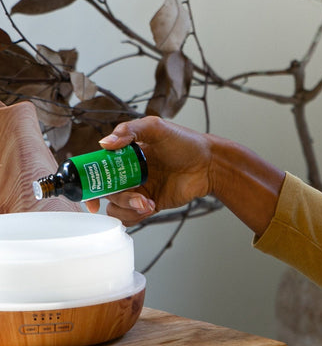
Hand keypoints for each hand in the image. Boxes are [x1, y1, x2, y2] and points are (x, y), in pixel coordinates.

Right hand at [86, 116, 211, 225]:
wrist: (208, 164)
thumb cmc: (184, 142)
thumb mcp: (155, 128)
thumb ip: (129, 131)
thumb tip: (104, 143)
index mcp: (124, 154)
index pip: (98, 168)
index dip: (90, 181)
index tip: (90, 192)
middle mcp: (128, 173)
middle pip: (106, 191)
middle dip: (116, 197)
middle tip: (135, 195)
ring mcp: (138, 189)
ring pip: (116, 207)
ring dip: (127, 208)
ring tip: (146, 202)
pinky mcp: (149, 204)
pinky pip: (131, 217)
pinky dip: (135, 216)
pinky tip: (151, 205)